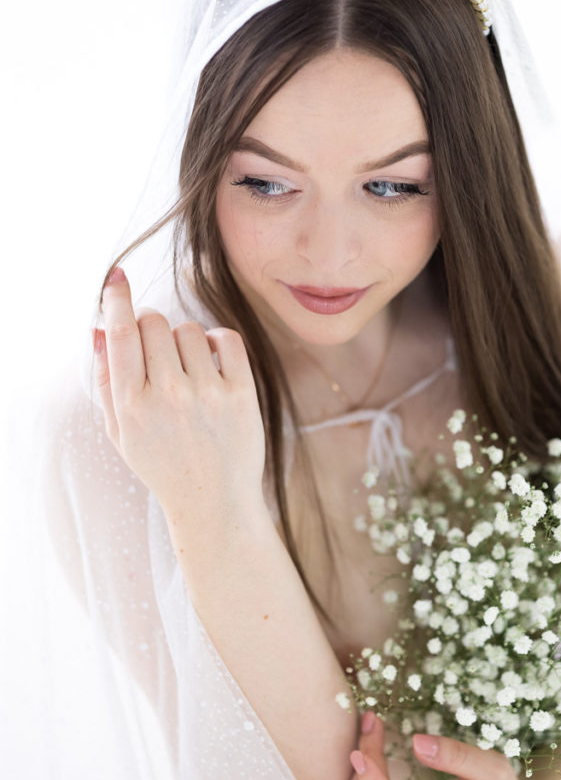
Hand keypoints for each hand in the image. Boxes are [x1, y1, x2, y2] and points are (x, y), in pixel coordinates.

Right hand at [93, 266, 265, 527]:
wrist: (213, 503)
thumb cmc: (163, 464)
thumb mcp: (122, 430)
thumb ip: (107, 380)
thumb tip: (100, 328)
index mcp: (133, 404)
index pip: (120, 334)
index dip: (116, 299)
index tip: (116, 277)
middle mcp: (169, 395)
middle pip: (155, 322)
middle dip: (152, 327)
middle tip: (157, 352)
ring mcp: (208, 393)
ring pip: (190, 329)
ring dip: (186, 341)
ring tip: (188, 371)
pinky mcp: (241, 394)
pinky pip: (227, 338)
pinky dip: (218, 341)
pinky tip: (214, 362)